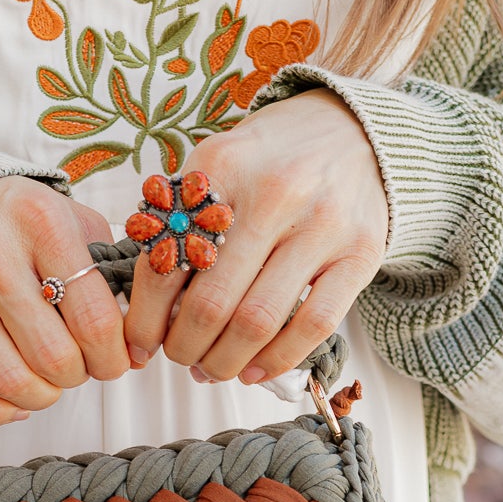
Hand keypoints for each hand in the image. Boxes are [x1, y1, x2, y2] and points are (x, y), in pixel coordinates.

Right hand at [0, 179, 125, 424]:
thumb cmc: (13, 218)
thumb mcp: (68, 220)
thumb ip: (106, 276)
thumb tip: (134, 353)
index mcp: (39, 222)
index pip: (94, 320)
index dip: (114, 357)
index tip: (116, 361)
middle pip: (53, 358)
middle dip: (78, 376)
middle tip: (79, 367)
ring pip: (10, 382)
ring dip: (41, 397)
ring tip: (48, 383)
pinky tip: (13, 402)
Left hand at [124, 89, 388, 383]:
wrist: (353, 130)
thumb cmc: (271, 159)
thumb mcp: (217, 166)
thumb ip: (181, 222)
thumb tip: (148, 310)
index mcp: (223, 167)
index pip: (166, 262)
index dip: (145, 318)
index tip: (141, 343)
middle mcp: (275, 193)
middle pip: (211, 303)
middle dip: (185, 347)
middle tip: (180, 357)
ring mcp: (323, 224)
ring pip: (258, 322)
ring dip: (225, 362)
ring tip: (211, 368)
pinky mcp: (361, 253)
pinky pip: (314, 325)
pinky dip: (277, 360)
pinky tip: (255, 370)